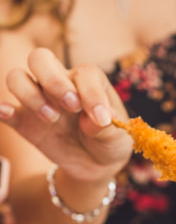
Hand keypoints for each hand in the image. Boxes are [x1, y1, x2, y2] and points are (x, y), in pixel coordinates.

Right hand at [0, 48, 131, 181]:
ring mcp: (39, 100)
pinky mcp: (25, 122)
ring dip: (30, 95)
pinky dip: (3, 109)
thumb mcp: (116, 137)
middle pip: (40, 58)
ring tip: (52, 118)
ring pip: (17, 77)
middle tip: (71, 106)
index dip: (92, 94)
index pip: (84, 73)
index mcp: (86, 80)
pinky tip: (7, 112)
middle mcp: (59, 83)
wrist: (95, 165)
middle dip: (53, 80)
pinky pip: (5, 110)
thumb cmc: (108, 141)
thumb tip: (96, 119)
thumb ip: (106, 126)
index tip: (102, 119)